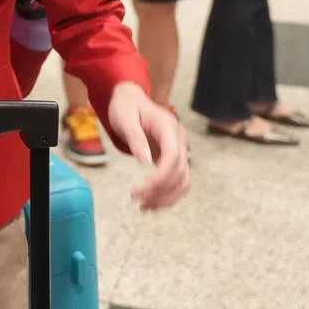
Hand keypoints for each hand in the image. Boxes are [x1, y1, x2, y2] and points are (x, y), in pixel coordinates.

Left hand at [107, 82, 189, 210]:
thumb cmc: (126, 108)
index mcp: (169, 127)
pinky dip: (168, 195)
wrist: (131, 100)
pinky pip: (178, 181)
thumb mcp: (124, 118)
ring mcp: (180, 149)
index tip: (141, 192)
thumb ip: (135, 138)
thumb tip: (144, 162)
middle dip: (160, 191)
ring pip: (183, 181)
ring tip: (144, 208)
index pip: (173, 158)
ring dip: (167, 198)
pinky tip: (152, 203)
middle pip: (180, 173)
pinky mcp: (174, 158)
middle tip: (138, 201)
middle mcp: (179, 140)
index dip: (160, 179)